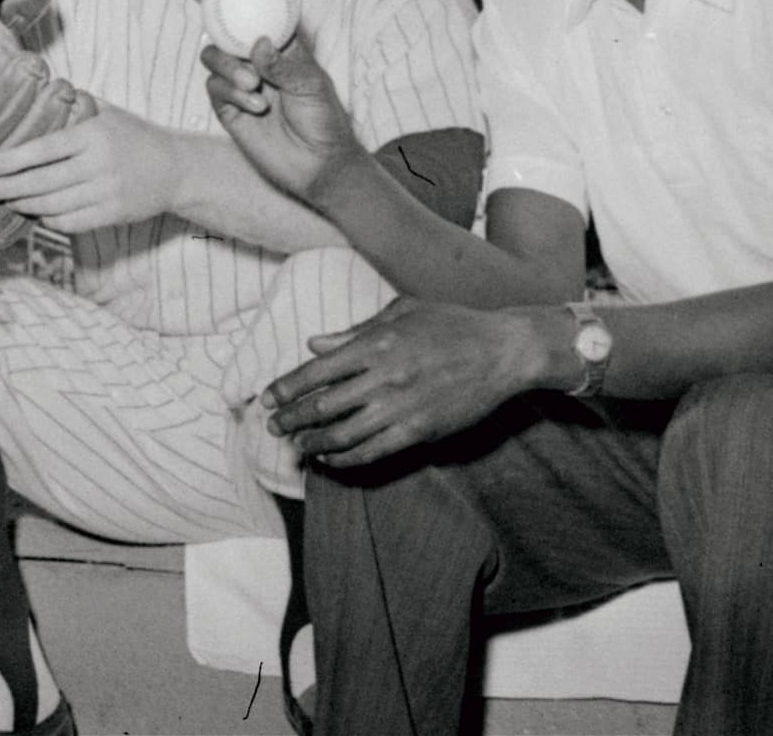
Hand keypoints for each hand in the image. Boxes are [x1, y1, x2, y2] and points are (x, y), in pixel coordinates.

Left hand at [0, 96, 179, 231]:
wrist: (177, 169)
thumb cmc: (136, 137)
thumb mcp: (109, 114)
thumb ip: (76, 109)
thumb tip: (36, 96)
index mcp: (94, 136)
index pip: (46, 149)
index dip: (15, 160)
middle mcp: (100, 165)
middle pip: (43, 181)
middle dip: (9, 188)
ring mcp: (107, 192)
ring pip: (54, 205)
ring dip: (25, 205)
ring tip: (7, 201)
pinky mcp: (113, 214)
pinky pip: (71, 222)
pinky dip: (49, 219)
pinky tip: (36, 213)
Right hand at [203, 35, 363, 203]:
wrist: (319, 163)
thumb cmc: (323, 120)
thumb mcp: (311, 85)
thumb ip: (283, 65)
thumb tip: (258, 42)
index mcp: (282, 50)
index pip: (259, 19)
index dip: (246, 4)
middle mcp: (258, 63)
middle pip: (226, 35)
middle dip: (225, 33)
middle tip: (245, 56)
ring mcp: (241, 85)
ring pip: (214, 59)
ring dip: (229, 68)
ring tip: (253, 86)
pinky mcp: (229, 110)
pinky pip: (215, 89)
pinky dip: (231, 93)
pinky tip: (257, 107)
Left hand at [258, 296, 542, 466]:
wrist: (502, 352)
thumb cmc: (453, 324)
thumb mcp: (403, 312)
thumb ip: (356, 330)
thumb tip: (315, 344)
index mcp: (376, 343)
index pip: (317, 371)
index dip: (287, 388)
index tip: (269, 398)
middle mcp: (383, 377)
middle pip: (322, 406)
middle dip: (291, 419)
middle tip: (274, 426)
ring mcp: (401, 407)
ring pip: (342, 435)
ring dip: (313, 443)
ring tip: (299, 446)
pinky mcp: (418, 431)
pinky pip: (371, 452)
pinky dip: (345, 460)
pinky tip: (332, 459)